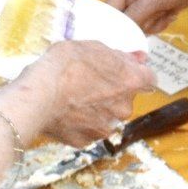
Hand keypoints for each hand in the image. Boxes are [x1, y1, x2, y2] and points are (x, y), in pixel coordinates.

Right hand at [15, 40, 153, 145]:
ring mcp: (106, 127)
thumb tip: (138, 59)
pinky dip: (80, 122)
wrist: (39, 96)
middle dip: (113, 91)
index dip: (136, 72)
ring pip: (107, 116)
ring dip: (97, 108)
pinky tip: (65, 111)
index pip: (149, 78)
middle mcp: (124, 108)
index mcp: (131, 81)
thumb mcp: (92, 47)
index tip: (123, 69)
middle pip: (126, 98)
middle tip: (89, 81)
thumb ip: (119, 55)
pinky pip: (88, 129)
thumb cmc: (64, 65)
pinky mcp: (86, 141)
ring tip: (73, 97)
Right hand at [106, 0, 187, 34]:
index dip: (116, 28)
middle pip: (122, 23)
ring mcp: (136, 2)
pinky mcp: (145, 9)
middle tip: (158, 14)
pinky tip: (168, 13)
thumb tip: (119, 34)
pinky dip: (157, 24)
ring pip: (135, 27)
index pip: (109, 13)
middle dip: (141, 24)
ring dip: (152, 25)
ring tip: (165, 12)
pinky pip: (145, 26)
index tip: (130, 37)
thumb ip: (135, 16)